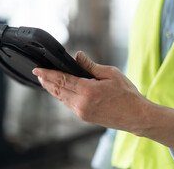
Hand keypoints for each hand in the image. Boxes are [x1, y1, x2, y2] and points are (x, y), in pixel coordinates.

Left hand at [32, 51, 150, 133]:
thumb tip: (78, 56)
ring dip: (52, 89)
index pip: (61, 79)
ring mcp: (82, 112)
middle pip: (57, 90)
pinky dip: (61, 96)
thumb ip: (91, 66)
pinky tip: (59, 91)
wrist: (136, 116)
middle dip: (46, 81)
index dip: (47, 74)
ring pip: (61, 98)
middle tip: (38, 74)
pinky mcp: (84, 117)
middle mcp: (82, 103)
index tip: (37, 70)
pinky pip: (68, 104)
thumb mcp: (111, 74)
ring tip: (45, 81)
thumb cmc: (127, 94)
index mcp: (88, 90)